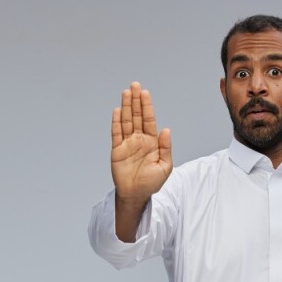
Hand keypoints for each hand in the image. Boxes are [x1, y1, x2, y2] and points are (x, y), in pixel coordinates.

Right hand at [111, 81, 172, 201]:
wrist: (136, 195)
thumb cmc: (152, 182)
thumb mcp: (165, 167)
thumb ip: (166, 148)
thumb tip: (166, 129)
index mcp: (151, 142)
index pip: (149, 120)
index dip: (147, 106)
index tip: (145, 93)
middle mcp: (139, 140)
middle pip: (136, 116)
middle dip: (136, 101)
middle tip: (134, 85)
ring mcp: (127, 143)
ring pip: (126, 121)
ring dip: (126, 107)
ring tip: (126, 92)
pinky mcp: (117, 150)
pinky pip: (116, 134)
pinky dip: (116, 122)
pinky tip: (118, 111)